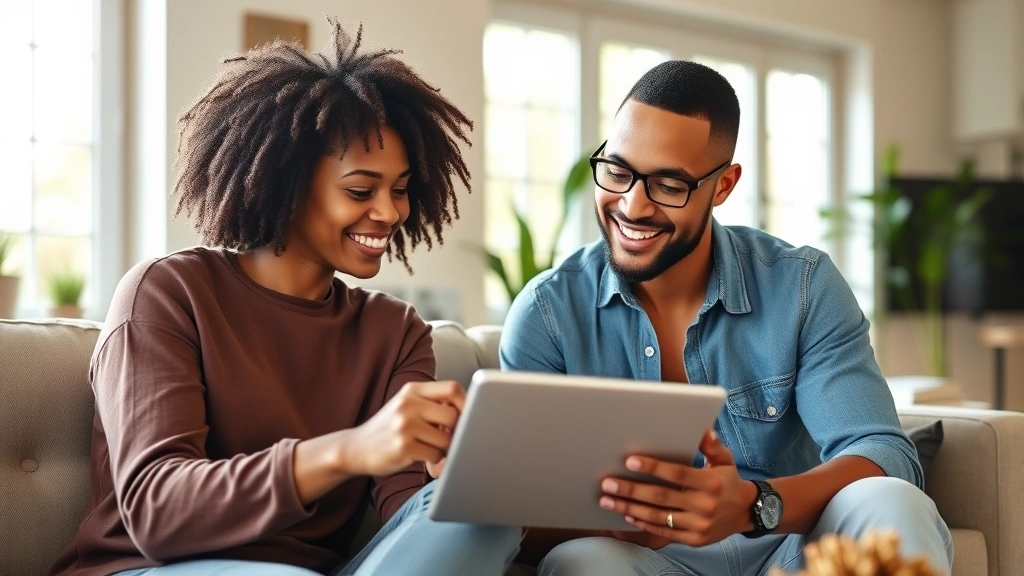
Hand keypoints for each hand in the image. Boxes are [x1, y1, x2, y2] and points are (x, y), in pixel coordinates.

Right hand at [341, 381, 463, 476]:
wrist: (355, 448)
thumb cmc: (389, 428)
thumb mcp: (406, 405)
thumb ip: (432, 403)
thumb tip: (470, 410)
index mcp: (412, 389)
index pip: (452, 389)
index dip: (466, 403)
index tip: (467, 416)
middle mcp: (408, 404)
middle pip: (454, 416)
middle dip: (457, 431)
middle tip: (448, 438)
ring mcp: (404, 425)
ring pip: (447, 439)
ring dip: (445, 448)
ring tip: (431, 448)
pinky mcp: (403, 447)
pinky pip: (435, 455)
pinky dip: (434, 460)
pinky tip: (422, 457)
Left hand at [599, 429, 753, 546]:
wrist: (746, 512)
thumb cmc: (728, 480)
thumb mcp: (725, 459)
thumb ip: (710, 445)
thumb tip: (702, 429)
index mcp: (710, 483)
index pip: (677, 474)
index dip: (653, 467)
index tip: (629, 461)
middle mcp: (705, 505)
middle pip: (661, 497)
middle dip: (631, 490)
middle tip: (607, 483)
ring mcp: (699, 525)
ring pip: (658, 517)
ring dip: (630, 508)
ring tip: (608, 501)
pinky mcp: (694, 540)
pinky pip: (664, 532)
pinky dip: (644, 524)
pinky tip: (627, 515)